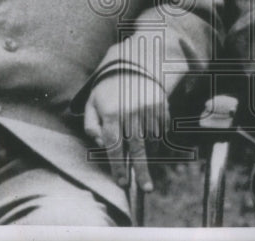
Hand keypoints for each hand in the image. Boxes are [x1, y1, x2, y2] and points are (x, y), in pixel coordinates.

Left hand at [83, 72, 167, 191]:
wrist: (130, 65)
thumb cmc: (107, 91)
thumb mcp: (92, 105)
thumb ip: (91, 127)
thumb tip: (102, 145)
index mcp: (112, 113)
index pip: (114, 146)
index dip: (118, 166)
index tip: (122, 182)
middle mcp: (132, 111)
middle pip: (137, 148)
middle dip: (142, 170)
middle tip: (146, 189)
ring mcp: (149, 108)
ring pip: (152, 140)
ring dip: (149, 155)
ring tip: (145, 163)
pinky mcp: (161, 105)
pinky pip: (162, 130)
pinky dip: (159, 141)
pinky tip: (153, 146)